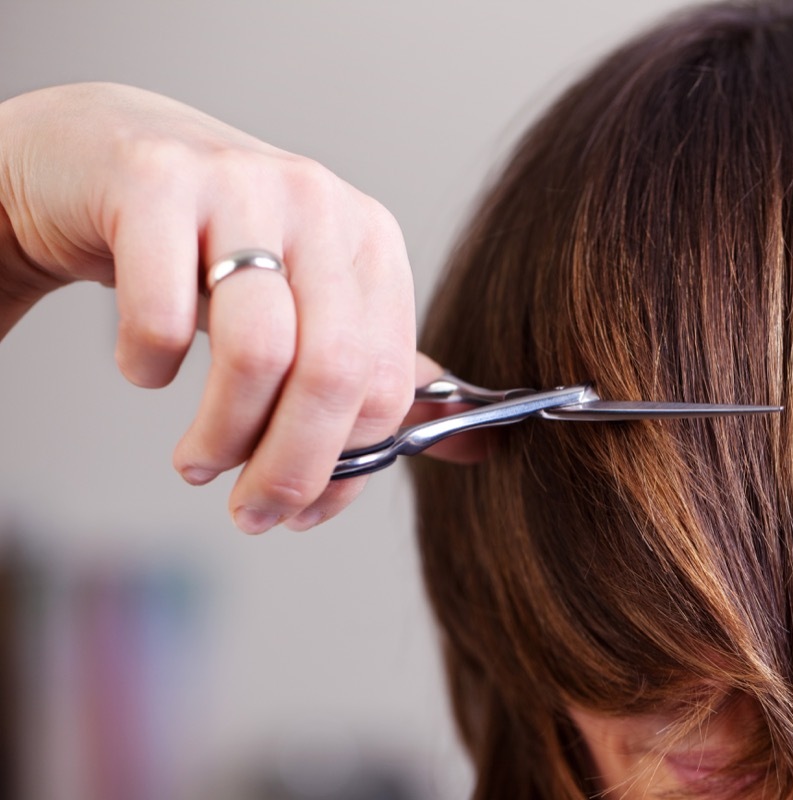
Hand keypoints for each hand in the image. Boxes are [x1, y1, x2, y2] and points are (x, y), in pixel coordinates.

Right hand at [0, 82, 434, 531]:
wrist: (97, 153)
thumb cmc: (210, 247)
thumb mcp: (305, 305)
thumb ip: (383, 375)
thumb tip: (482, 445)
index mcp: (371, 242)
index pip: (387, 383)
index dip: (348, 466)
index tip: (304, 509)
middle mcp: (320, 205)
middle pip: (334, 372)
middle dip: (292, 468)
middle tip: (250, 513)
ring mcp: (240, 185)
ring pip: (258, 352)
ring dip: (222, 436)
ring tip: (196, 462)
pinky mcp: (155, 183)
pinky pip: (161, 313)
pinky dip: (147, 366)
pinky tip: (144, 370)